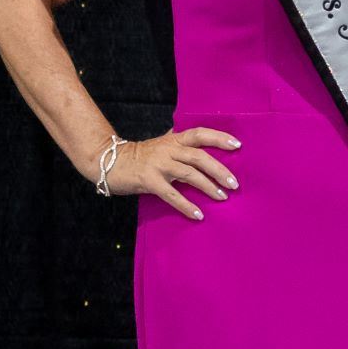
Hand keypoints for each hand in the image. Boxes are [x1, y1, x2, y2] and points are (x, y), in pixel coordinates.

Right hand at [103, 128, 240, 219]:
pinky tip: (198, 215)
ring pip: (189, 174)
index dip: (219, 138)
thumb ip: (180, 146)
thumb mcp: (161, 146)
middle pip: (199, 157)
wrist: (109, 162)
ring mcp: (158, 164)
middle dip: (219, 170)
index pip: (200, 134)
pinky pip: (171, 194)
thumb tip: (204, 150)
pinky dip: (186, 205)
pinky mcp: (149, 180)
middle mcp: (168, 150)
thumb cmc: (140, 157)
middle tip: (234, 183)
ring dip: (208, 187)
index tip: (237, 146)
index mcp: (173, 140)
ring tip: (222, 197)